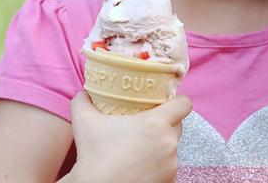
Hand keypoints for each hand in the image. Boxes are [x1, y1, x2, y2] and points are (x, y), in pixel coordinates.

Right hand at [64, 92, 191, 182]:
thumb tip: (83, 93)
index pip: (184, 104)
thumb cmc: (94, 156)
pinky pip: (168, 168)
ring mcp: (171, 165)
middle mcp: (169, 143)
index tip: (165, 104)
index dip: (177, 101)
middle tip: (146, 128)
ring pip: (172, 149)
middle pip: (177, 126)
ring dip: (161, 148)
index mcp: (156, 123)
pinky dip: (158, 167)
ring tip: (140, 150)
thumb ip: (84, 101)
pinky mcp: (169, 181)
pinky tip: (141, 168)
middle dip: (165, 125)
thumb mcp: (84, 122)